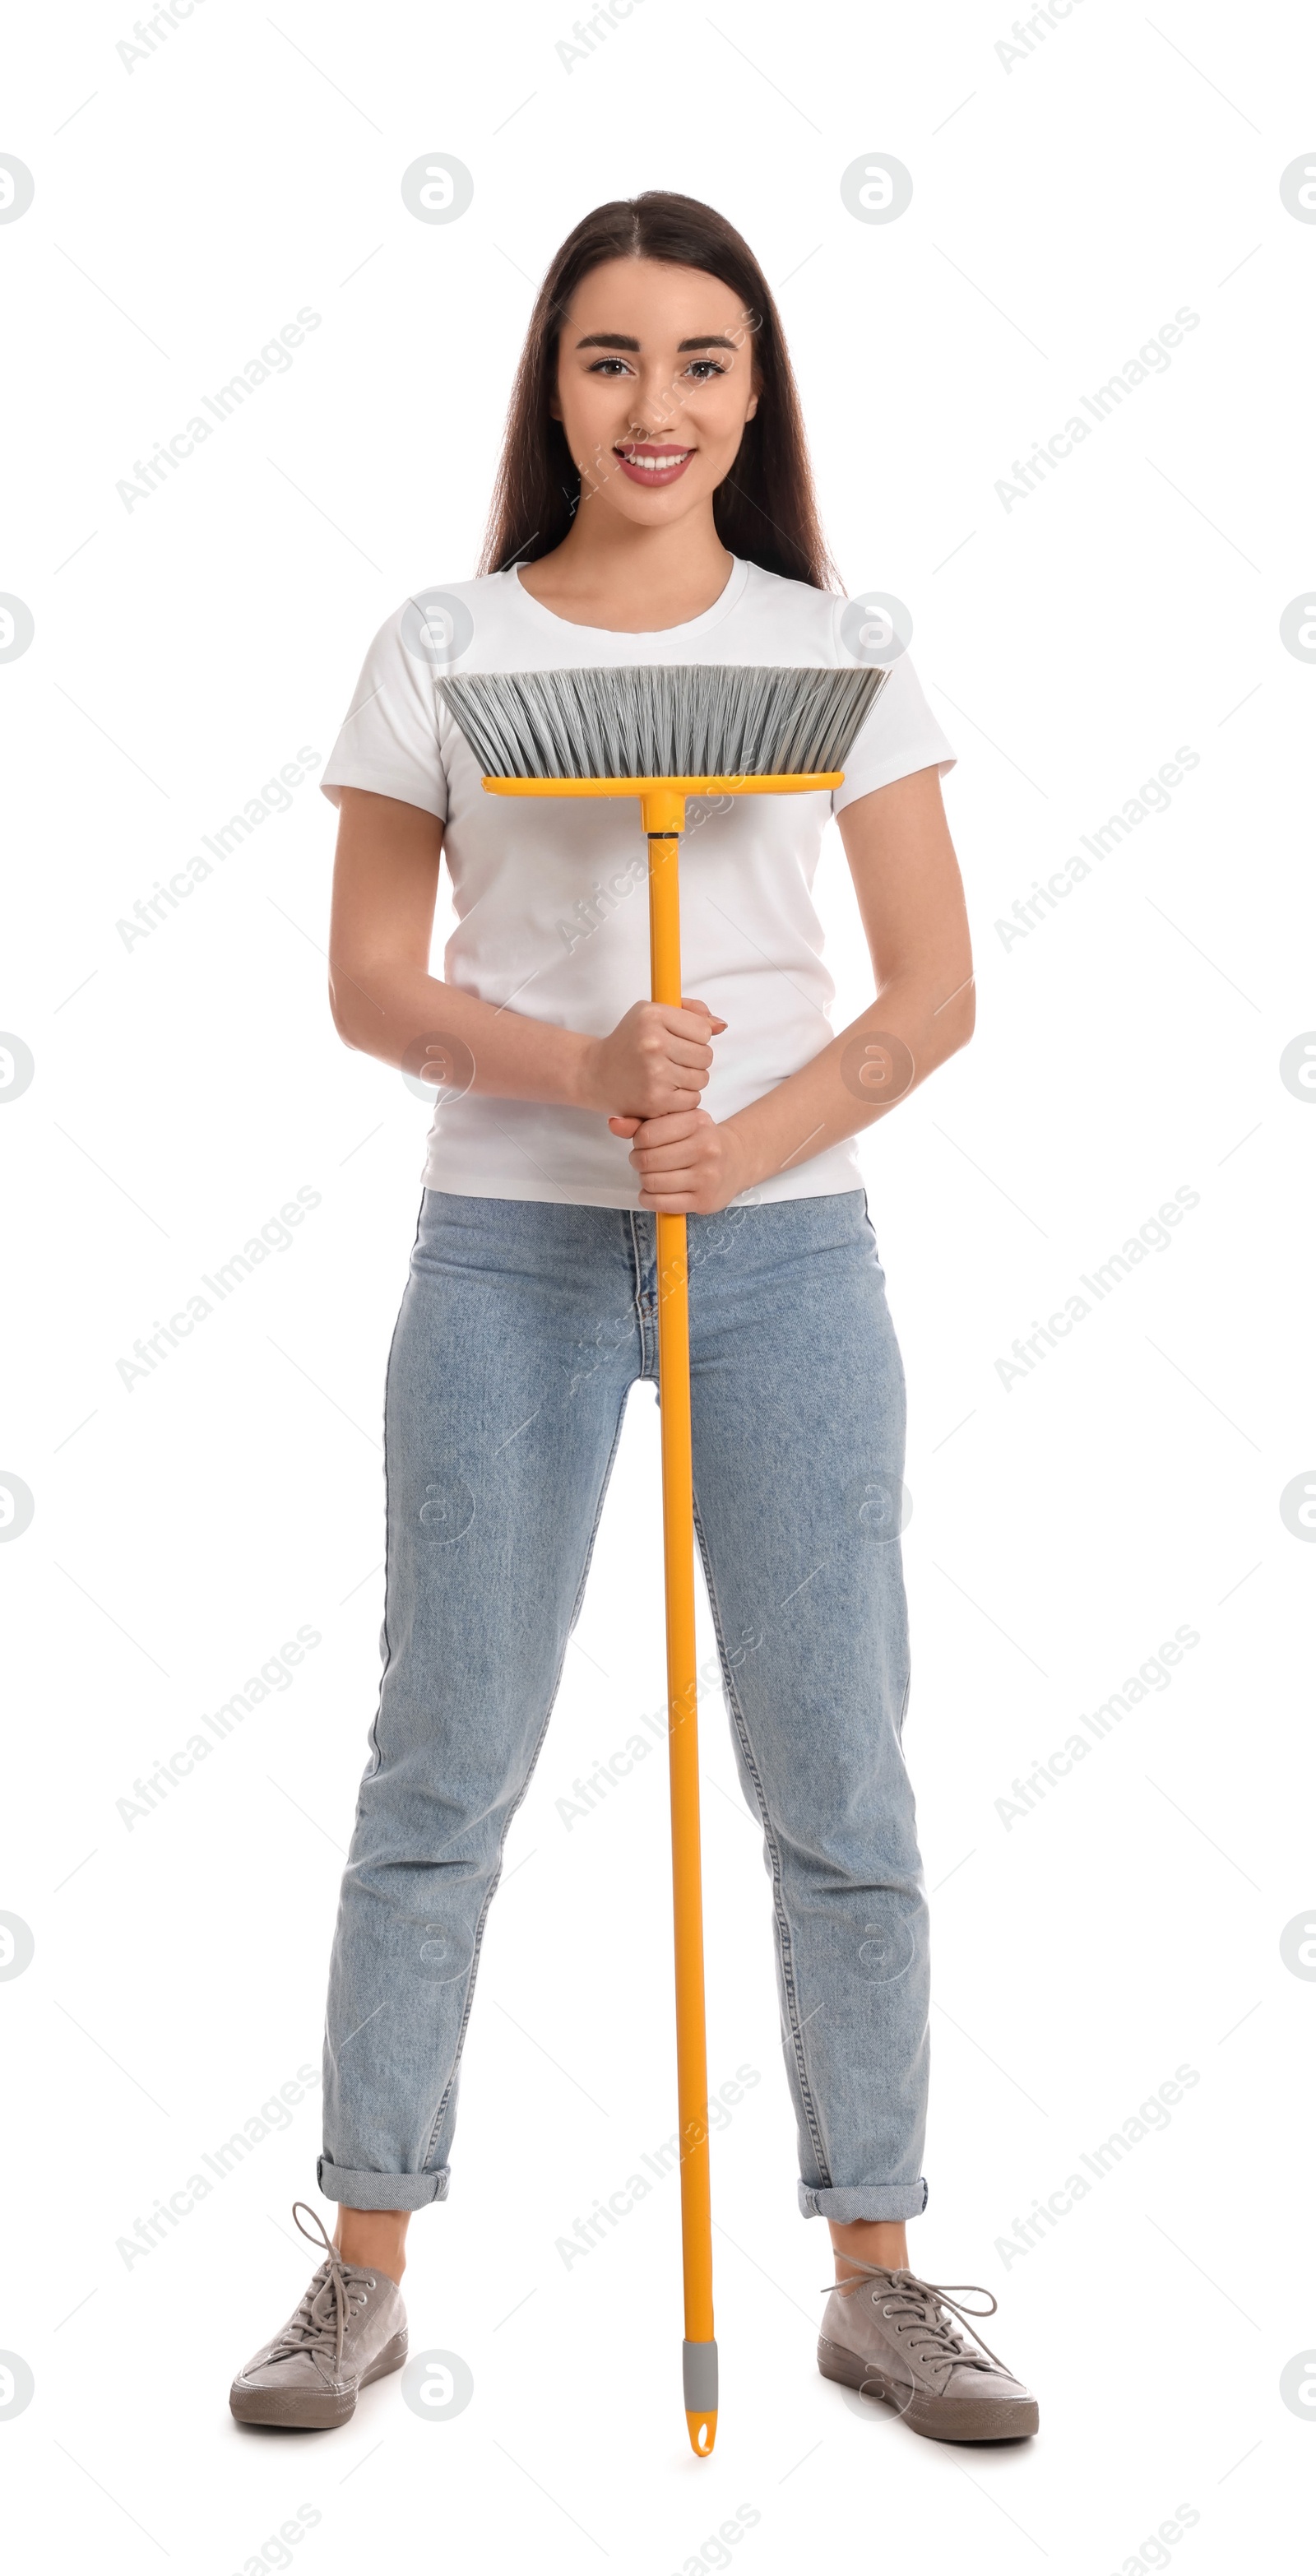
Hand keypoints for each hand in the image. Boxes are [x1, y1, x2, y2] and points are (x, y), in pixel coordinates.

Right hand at [579, 997, 725, 1121]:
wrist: (595, 1073)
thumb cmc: (629, 1041)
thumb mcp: (653, 1014)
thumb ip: (691, 1013)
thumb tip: (721, 1025)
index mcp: (653, 1016)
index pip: (704, 1030)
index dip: (694, 1037)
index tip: (677, 1040)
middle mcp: (653, 1042)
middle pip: (706, 1055)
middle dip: (694, 1059)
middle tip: (672, 1060)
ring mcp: (654, 1073)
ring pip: (702, 1078)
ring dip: (690, 1079)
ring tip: (667, 1075)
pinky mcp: (656, 1099)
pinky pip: (692, 1099)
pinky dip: (682, 1098)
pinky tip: (664, 1090)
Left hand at [609, 1107, 750, 1214]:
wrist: (736, 1161)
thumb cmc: (699, 1140)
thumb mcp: (677, 1123)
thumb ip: (643, 1122)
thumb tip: (613, 1123)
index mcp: (698, 1121)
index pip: (647, 1134)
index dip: (637, 1141)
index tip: (644, 1143)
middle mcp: (706, 1148)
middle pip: (647, 1160)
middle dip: (638, 1162)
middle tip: (645, 1161)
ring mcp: (707, 1176)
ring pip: (652, 1182)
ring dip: (644, 1180)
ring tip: (653, 1175)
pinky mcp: (703, 1200)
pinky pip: (660, 1203)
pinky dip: (649, 1198)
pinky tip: (654, 1192)